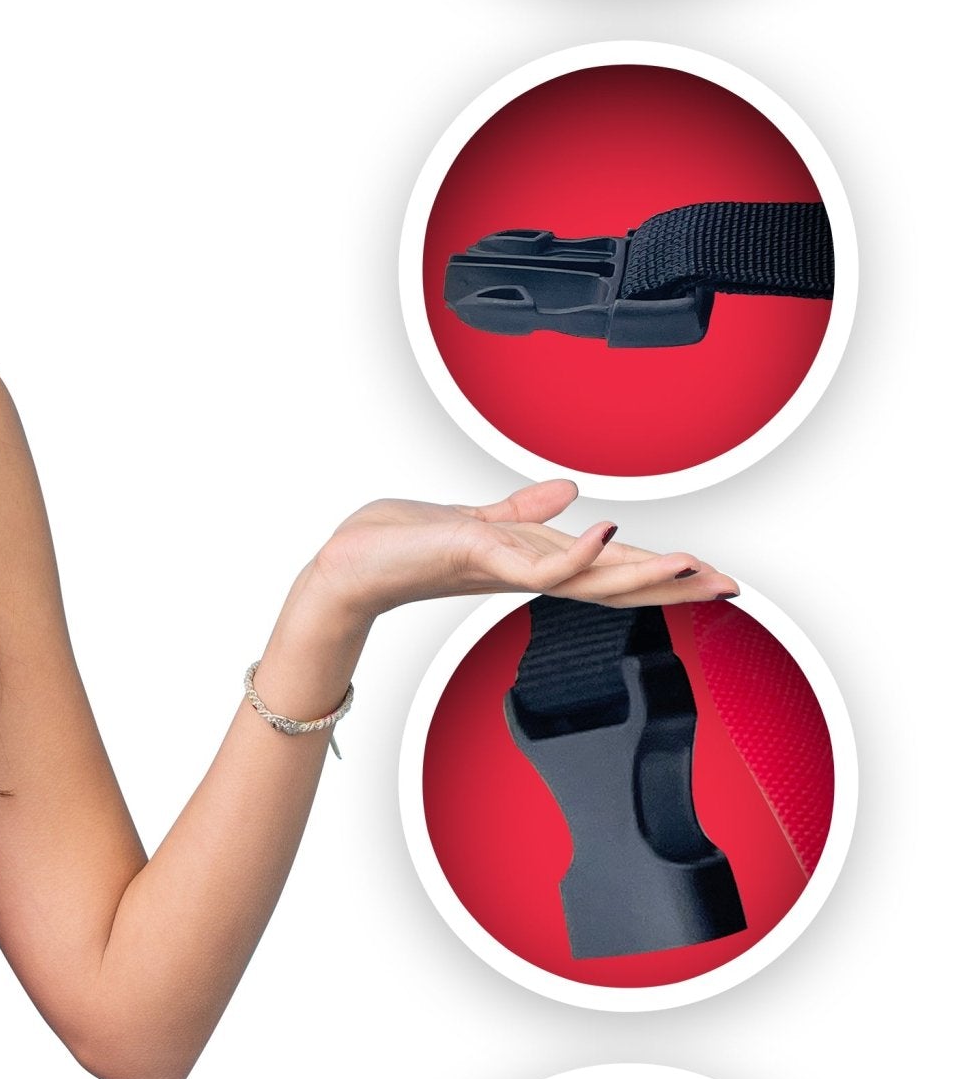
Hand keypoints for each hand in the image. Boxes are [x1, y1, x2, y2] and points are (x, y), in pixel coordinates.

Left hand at [303, 479, 735, 625]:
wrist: (347, 568)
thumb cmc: (398, 547)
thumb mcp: (474, 519)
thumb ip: (522, 511)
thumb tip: (568, 492)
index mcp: (529, 559)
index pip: (609, 566)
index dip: (661, 571)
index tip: (712, 573)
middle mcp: (524, 570)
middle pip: (613, 581)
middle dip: (673, 583)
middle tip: (730, 585)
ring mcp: (504, 568)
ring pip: (588, 578)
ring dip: (642, 572)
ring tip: (694, 566)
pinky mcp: (477, 558)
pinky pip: (536, 562)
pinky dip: (573, 550)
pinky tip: (606, 533)